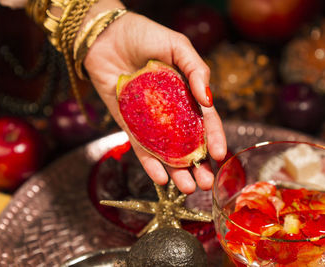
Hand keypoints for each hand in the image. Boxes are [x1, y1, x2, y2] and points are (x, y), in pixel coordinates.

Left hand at [83, 8, 226, 193]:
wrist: (104, 36)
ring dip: (177, 171)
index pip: (205, 120)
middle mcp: (171, 110)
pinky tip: (160, 178)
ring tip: (187, 188)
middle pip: (188, 142)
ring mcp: (150, 120)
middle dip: (198, 163)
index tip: (220, 154)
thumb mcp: (177, 46)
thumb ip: (197, 69)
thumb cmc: (143, 35)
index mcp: (187, 93)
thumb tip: (209, 100)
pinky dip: (150, 164)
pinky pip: (140, 147)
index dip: (214, 137)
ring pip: (166, 151)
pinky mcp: (128, 124)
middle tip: (205, 182)